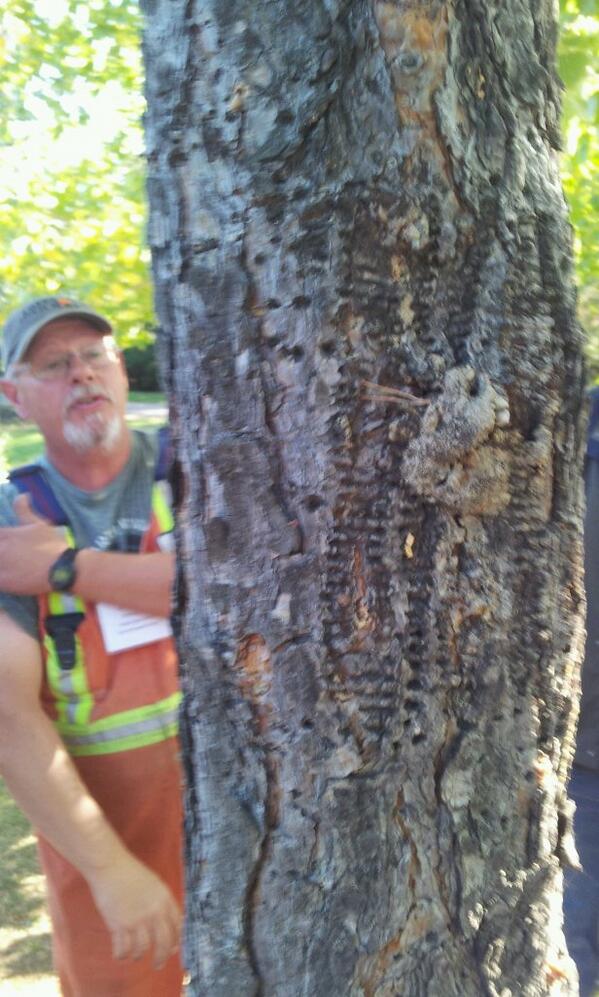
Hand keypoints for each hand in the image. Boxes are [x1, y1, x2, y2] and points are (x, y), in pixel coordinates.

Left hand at [0, 495, 64, 594]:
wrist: (63, 568)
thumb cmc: (53, 544)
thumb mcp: (39, 523)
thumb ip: (24, 509)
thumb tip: (22, 494)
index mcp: (6, 534)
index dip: (2, 539)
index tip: (5, 545)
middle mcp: (1, 549)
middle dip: (1, 551)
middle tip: (8, 555)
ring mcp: (2, 566)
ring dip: (2, 564)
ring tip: (10, 566)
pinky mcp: (5, 582)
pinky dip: (3, 578)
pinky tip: (9, 579)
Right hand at [88, 853, 181, 968]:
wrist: (110, 866)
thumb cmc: (130, 872)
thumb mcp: (154, 883)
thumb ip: (161, 902)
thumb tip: (165, 922)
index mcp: (165, 899)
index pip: (178, 926)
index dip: (176, 941)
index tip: (172, 950)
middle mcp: (154, 911)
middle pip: (164, 943)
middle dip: (161, 958)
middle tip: (157, 965)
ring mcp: (137, 919)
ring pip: (142, 949)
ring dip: (138, 955)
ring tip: (134, 955)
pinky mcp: (119, 925)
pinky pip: (123, 950)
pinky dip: (121, 955)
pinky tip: (120, 954)